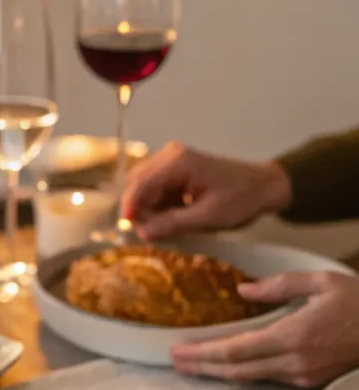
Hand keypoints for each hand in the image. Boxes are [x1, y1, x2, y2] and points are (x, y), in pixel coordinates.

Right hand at [121, 141, 291, 239]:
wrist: (264, 187)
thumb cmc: (241, 199)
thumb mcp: (207, 217)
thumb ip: (173, 224)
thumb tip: (142, 233)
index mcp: (178, 161)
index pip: (141, 183)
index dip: (130, 206)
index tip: (126, 228)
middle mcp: (170, 155)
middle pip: (138, 183)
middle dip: (140, 210)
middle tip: (152, 234)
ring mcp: (172, 161)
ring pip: (144, 188)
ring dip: (150, 210)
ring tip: (167, 229)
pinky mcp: (175, 170)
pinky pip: (156, 190)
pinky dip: (159, 207)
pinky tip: (173, 219)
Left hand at [171, 271, 358, 386]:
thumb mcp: (320, 281)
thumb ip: (279, 285)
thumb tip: (243, 289)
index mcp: (293, 336)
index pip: (236, 350)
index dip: (204, 352)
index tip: (178, 351)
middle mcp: (294, 362)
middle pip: (236, 369)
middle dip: (202, 366)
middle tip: (174, 361)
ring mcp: (302, 376)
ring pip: (250, 377)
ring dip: (218, 371)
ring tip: (192, 364)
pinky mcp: (309, 381)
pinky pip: (267, 377)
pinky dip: (242, 371)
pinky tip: (227, 364)